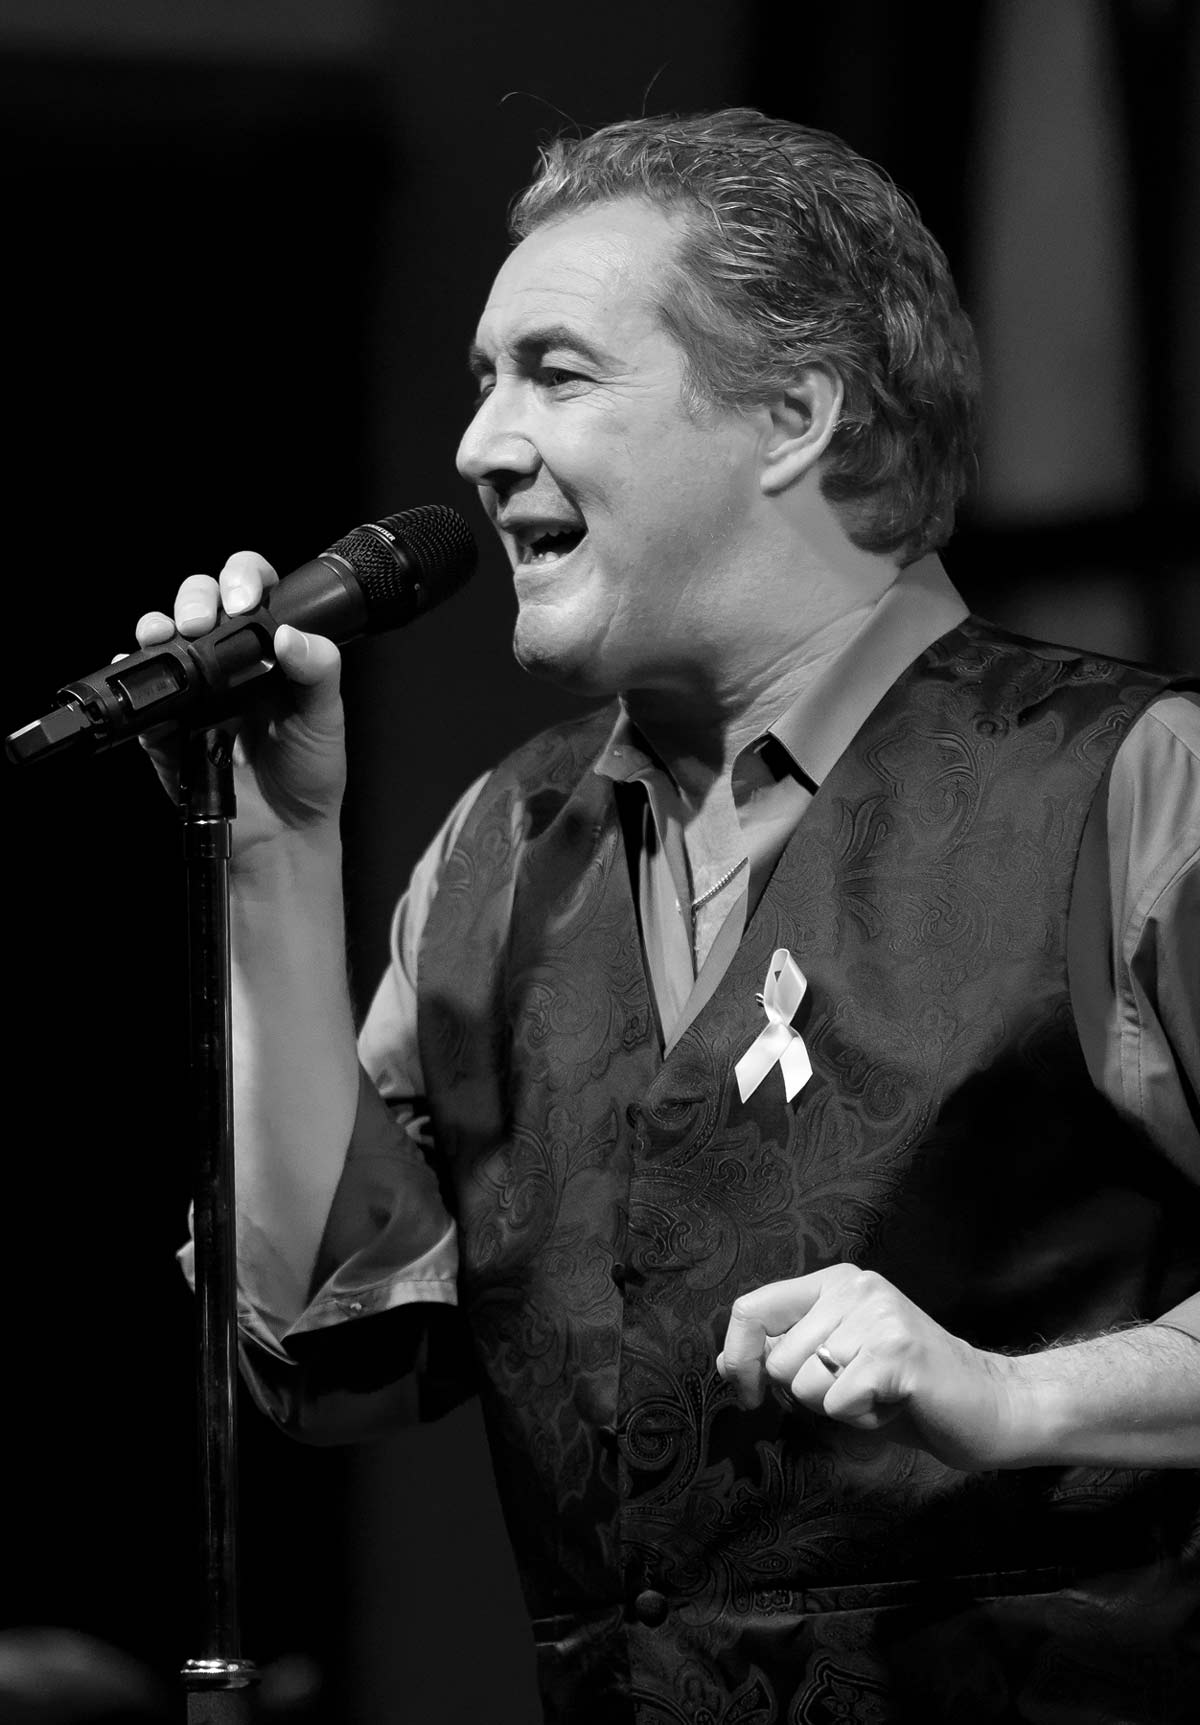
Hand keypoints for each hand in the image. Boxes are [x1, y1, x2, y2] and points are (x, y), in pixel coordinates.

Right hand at [130, 550, 345, 855]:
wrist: (280, 834)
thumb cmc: (309, 773)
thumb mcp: (325, 718)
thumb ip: (318, 672)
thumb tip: (290, 635)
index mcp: (271, 651)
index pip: (252, 590)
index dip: (242, 579)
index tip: (243, 602)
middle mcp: (230, 662)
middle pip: (199, 601)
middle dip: (194, 597)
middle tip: (201, 621)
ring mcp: (195, 689)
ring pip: (165, 636)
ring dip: (157, 625)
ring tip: (164, 634)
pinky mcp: (167, 722)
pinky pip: (140, 690)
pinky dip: (130, 673)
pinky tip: (135, 667)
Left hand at [716, 1264, 1029, 1470]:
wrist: (991, 1404)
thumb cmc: (907, 1392)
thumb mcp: (836, 1365)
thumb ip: (784, 1354)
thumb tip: (726, 1360)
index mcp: (835, 1282)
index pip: (752, 1308)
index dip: (739, 1358)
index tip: (749, 1393)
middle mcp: (855, 1286)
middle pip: (776, 1361)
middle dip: (806, 1395)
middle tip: (858, 1390)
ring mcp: (878, 1315)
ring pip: (803, 1385)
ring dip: (837, 1408)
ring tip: (879, 1396)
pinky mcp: (897, 1352)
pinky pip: (837, 1403)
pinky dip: (862, 1420)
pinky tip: (895, 1406)